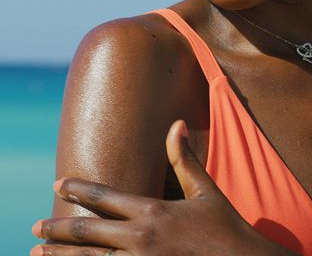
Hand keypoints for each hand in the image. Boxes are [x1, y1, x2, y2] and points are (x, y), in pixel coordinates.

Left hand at [31, 120, 292, 255]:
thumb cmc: (224, 226)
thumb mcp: (205, 190)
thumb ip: (185, 158)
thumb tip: (177, 123)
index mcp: (153, 211)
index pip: (106, 198)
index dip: (79, 190)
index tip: (58, 183)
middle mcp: (140, 238)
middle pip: (88, 233)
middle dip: (58, 229)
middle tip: (34, 227)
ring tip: (38, 255)